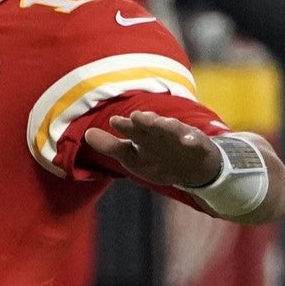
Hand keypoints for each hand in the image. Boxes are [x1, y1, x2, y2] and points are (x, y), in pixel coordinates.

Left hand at [82, 111, 223, 188]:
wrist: (193, 169)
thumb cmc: (158, 159)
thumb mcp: (132, 157)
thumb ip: (110, 146)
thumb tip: (87, 134)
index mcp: (144, 136)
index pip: (132, 130)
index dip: (124, 126)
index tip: (114, 121)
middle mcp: (161, 133)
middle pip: (152, 126)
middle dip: (145, 121)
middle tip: (137, 116)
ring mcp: (180, 138)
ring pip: (173, 130)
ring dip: (166, 126)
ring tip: (160, 123)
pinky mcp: (198, 145)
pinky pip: (196, 142)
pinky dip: (192, 140)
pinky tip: (189, 140)